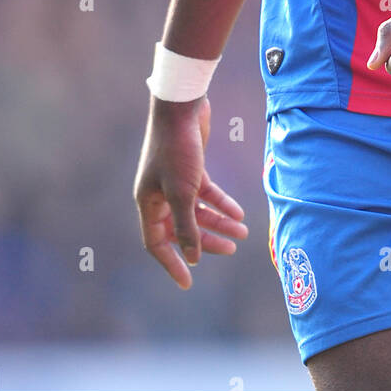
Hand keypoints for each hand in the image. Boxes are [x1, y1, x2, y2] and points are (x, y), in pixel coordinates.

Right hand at [133, 95, 247, 288]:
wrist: (183, 107)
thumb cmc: (177, 149)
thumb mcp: (183, 192)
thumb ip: (187, 226)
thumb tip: (193, 258)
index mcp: (147, 203)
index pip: (157, 243)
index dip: (172, 263)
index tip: (188, 283)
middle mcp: (159, 195)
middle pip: (182, 229)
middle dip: (206, 241)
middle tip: (231, 250)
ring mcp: (175, 182)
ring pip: (197, 211)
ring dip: (219, 222)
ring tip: (242, 233)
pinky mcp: (192, 168)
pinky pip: (207, 194)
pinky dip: (222, 203)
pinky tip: (238, 213)